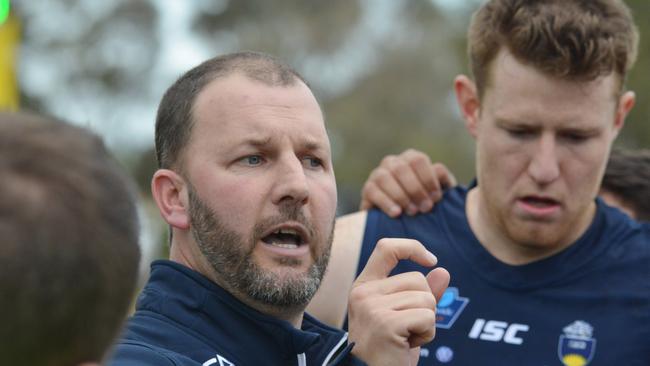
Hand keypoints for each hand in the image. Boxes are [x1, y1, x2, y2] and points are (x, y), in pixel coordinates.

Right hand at [348, 238, 449, 365]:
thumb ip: (421, 293)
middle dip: (425, 305)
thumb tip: (443, 271)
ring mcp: (372, 308)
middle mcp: (364, 293)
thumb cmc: (389, 348)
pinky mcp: (386, 323)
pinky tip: (407, 345)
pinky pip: (428, 317)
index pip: (386, 248)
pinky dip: (427, 334)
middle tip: (407, 329)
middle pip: (417, 279)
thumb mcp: (404, 316)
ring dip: (427, 323)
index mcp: (364, 287)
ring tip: (406, 338)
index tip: (431, 259)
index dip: (412, 247)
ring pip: (426, 299)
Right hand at [360, 149, 456, 216]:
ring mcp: (377, 174)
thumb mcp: (438, 192)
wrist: (403, 221)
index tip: (436, 198)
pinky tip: (397, 213)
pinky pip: (373, 191)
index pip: (418, 160)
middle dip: (415, 189)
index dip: (428, 179)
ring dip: (400, 195)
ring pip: (385, 177)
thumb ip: (442, 180)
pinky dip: (386, 202)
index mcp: (411, 158)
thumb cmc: (425, 203)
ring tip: (412, 212)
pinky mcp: (368, 189)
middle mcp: (392, 162)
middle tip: (426, 208)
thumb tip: (437, 171)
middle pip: (401, 168)